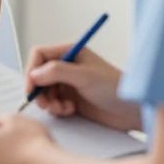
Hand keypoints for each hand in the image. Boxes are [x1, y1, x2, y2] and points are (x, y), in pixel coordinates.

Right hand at [24, 45, 140, 131]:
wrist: (131, 111)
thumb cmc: (115, 88)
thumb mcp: (84, 76)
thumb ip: (57, 72)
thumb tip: (34, 73)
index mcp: (70, 52)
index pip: (39, 55)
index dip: (32, 70)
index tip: (31, 87)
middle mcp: (67, 66)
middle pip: (38, 75)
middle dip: (39, 90)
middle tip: (45, 104)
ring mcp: (68, 84)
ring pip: (44, 91)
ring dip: (49, 102)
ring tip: (62, 109)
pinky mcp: (71, 100)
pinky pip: (52, 104)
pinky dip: (57, 109)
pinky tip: (70, 111)